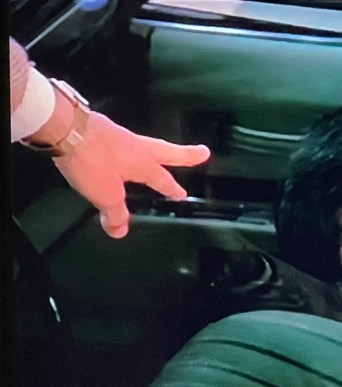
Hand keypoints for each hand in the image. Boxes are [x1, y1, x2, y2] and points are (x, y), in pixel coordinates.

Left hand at [53, 112, 209, 238]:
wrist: (64, 127)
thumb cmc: (91, 161)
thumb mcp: (104, 194)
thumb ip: (115, 213)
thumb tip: (120, 231)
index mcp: (143, 164)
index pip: (163, 180)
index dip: (173, 189)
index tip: (181, 194)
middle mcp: (136, 147)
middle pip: (168, 151)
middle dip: (186, 155)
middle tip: (202, 152)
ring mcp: (119, 134)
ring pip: (145, 144)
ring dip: (155, 149)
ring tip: (157, 153)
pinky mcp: (101, 127)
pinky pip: (121, 139)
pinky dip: (126, 146)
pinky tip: (119, 149)